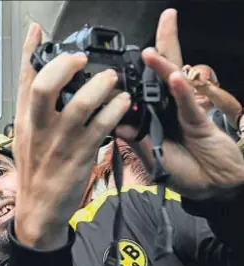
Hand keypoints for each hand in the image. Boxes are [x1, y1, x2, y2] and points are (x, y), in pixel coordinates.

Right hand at [13, 23, 130, 248]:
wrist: (38, 209)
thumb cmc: (35, 171)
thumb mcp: (27, 138)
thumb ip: (34, 110)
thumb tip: (41, 85)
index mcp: (25, 120)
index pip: (24, 80)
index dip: (30, 51)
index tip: (38, 28)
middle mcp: (39, 127)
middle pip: (44, 87)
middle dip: (64, 65)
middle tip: (81, 58)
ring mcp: (59, 142)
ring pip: (80, 104)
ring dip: (99, 86)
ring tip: (111, 79)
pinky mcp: (80, 155)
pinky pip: (101, 126)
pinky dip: (114, 109)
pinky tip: (121, 102)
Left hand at [117, 9, 243, 198]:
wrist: (211, 186)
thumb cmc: (182, 170)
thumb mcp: (151, 156)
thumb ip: (134, 138)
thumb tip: (112, 123)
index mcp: (154, 115)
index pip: (142, 88)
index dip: (133, 73)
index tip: (118, 60)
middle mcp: (168, 108)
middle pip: (162, 73)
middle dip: (162, 46)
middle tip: (165, 19)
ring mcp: (184, 112)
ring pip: (173, 84)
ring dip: (162, 66)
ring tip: (149, 52)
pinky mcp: (199, 122)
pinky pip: (188, 105)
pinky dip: (180, 92)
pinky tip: (173, 78)